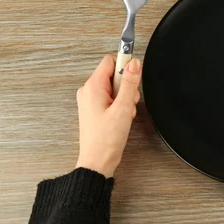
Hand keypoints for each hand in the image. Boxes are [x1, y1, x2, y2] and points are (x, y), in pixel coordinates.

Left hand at [75, 54, 141, 177]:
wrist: (97, 162)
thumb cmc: (105, 139)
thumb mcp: (123, 108)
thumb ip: (130, 83)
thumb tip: (134, 63)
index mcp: (92, 87)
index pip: (110, 61)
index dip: (125, 66)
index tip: (135, 74)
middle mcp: (89, 91)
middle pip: (114, 74)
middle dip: (127, 86)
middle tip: (128, 103)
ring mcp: (91, 100)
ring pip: (115, 87)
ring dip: (125, 98)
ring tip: (124, 114)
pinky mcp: (95, 109)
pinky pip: (111, 98)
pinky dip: (120, 105)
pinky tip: (121, 118)